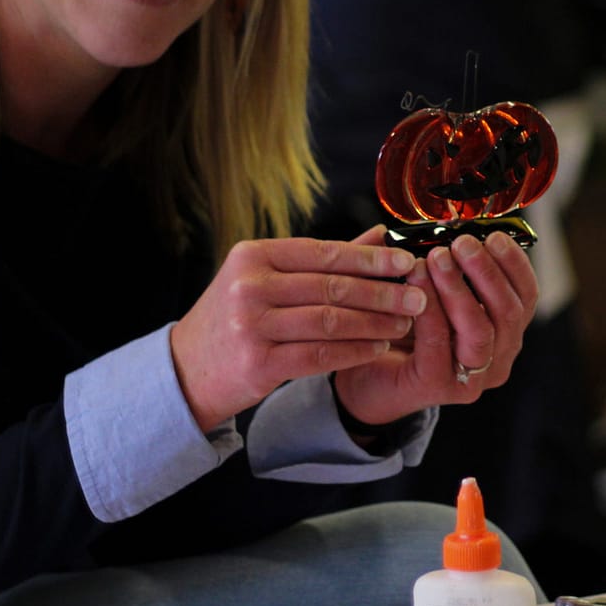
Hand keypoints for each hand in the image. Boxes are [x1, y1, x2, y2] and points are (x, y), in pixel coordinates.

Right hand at [170, 228, 421, 431]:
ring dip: (375, 323)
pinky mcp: (257, 363)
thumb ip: (325, 258)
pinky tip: (378, 347)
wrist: (187, 369)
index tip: (406, 262)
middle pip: (332, 287)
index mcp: (253, 256)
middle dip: (382, 292)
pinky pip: (320, 355)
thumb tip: (381, 235)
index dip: (370, 258)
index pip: (324, 252)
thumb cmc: (237, 318)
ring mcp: (250, 326)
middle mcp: (248, 286)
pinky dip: (355, 351)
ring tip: (404, 323)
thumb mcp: (268, 278)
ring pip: (331, 321)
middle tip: (418, 296)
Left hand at [333, 229, 538, 426]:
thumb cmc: (403, 329)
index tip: (495, 235)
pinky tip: (416, 278)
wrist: (363, 376)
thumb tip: (444, 223)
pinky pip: (438, 342)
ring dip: (459, 288)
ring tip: (436, 257)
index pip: (525, 297)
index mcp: (504, 333)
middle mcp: (496, 358)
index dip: (515, 264)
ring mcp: (470, 379)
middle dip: (487, 272)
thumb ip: (446, 262)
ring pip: (479, 330)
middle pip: (509, 312)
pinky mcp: (437, 387)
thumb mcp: (432, 290)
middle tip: (462, 243)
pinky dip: (429, 307)